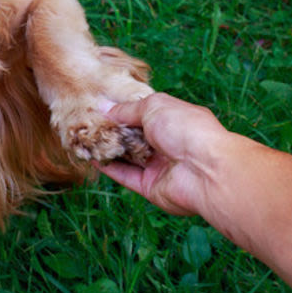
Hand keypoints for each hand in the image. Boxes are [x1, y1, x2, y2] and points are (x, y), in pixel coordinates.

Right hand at [98, 92, 234, 215]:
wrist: (206, 170)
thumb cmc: (187, 129)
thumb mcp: (154, 106)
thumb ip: (128, 109)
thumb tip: (106, 109)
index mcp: (174, 119)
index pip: (145, 113)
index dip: (124, 110)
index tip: (100, 105)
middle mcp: (168, 142)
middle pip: (135, 136)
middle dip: (114, 130)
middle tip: (87, 122)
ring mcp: (160, 165)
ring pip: (128, 156)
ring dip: (109, 148)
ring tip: (85, 138)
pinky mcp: (151, 187)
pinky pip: (126, 176)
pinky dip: (110, 167)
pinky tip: (92, 157)